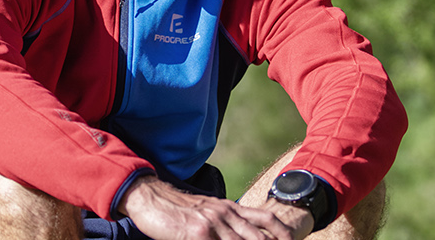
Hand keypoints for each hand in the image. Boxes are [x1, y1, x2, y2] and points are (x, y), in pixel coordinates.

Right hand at [118, 175, 303, 238]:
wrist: (151, 197)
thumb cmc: (177, 210)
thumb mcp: (207, 212)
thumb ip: (225, 224)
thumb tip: (239, 235)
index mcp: (231, 208)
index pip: (267, 219)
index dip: (283, 234)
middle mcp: (227, 213)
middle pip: (260, 237)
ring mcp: (214, 223)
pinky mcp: (198, 233)